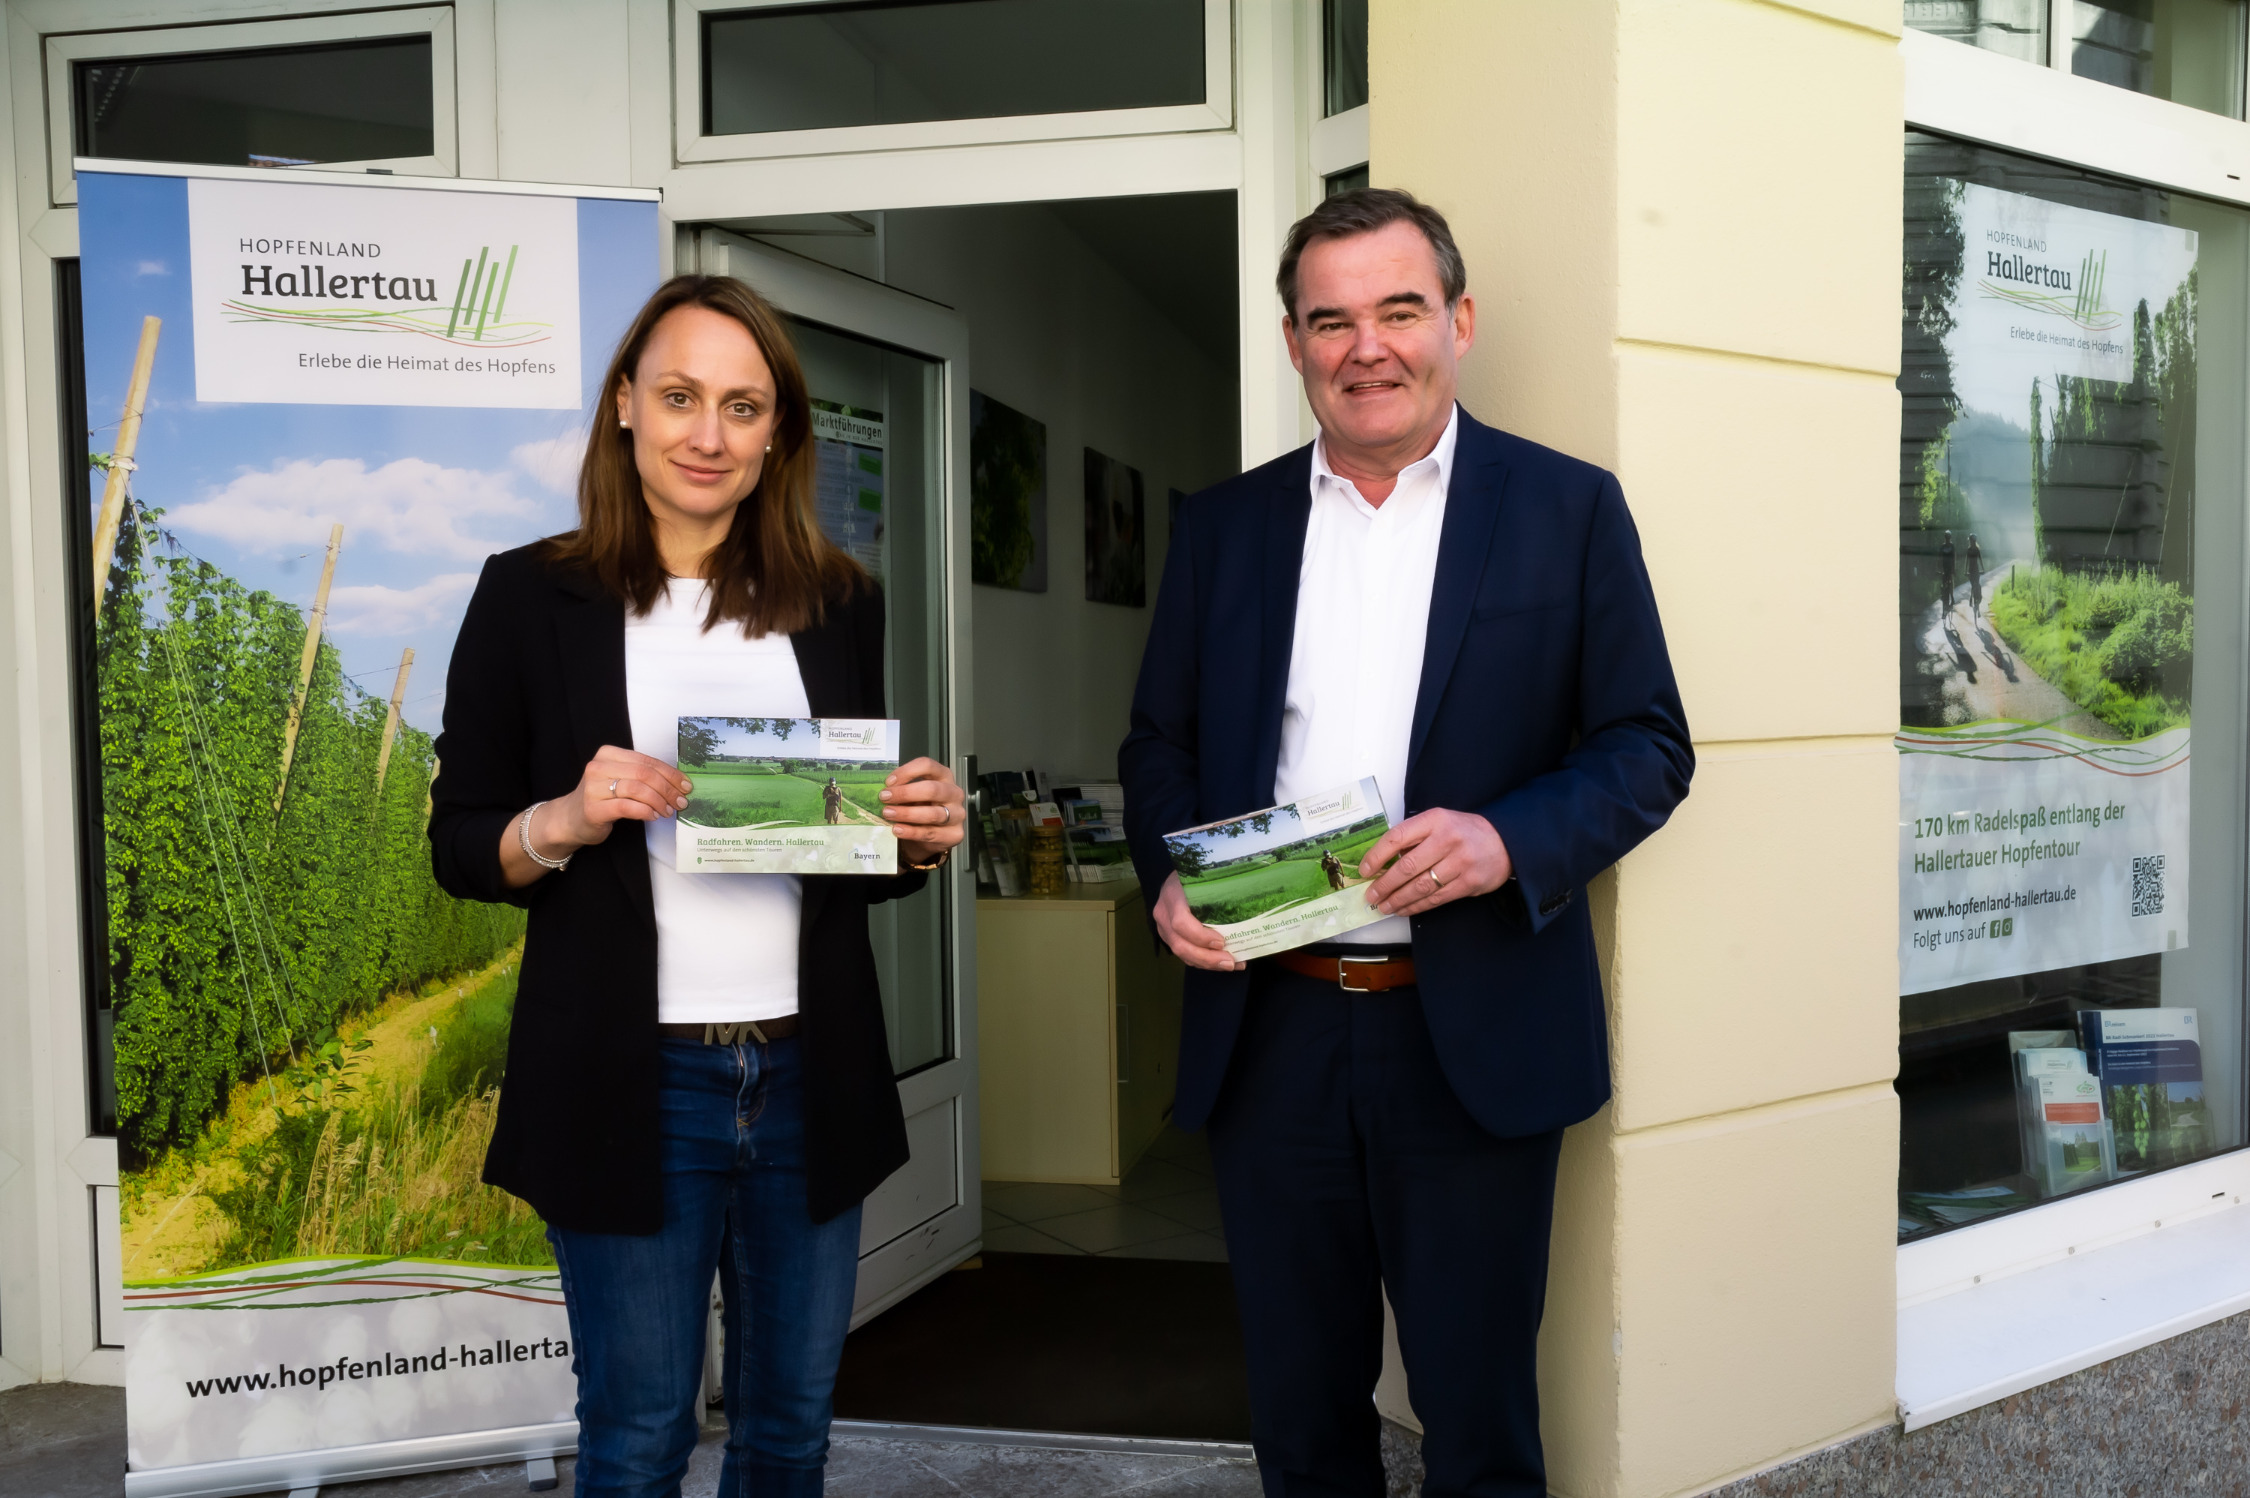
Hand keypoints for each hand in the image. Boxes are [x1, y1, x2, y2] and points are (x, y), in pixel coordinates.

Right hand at [502, 744, 691, 887]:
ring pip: (637, 789)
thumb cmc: (601, 799)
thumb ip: (642, 777)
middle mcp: (598, 766)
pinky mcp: (593, 808)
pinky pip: (627, 807)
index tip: (686, 786)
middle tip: (680, 802)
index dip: (670, 774)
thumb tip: (678, 783)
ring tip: (667, 811)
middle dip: (668, 789)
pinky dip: (645, 811)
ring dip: (658, 801)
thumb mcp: (620, 780)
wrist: (569, 819)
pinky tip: (653, 816)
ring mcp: (593, 787)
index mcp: (608, 754)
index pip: (647, 761)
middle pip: (644, 774)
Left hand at [880, 758, 966, 863]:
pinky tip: (898, 829)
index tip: (889, 782)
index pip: (928, 766)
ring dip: (907, 813)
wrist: (930, 836)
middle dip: (905, 793)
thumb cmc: (921, 809)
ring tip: (888, 814)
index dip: (907, 772)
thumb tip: (883, 790)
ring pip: (933, 813)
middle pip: (932, 789)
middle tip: (885, 798)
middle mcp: (954, 793)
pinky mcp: (955, 834)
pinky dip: (911, 831)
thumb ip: (902, 789)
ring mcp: (957, 814)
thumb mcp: (913, 795)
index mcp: (943, 776)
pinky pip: (931, 832)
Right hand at [1154, 872, 1240, 971]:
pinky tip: (1221, 962)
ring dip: (1207, 963)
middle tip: (1230, 962)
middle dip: (1207, 958)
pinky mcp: (1169, 937)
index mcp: (1172, 897)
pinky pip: (1184, 955)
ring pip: (1182, 953)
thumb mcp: (1203, 877)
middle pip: (1180, 945)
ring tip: (1230, 964)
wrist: (1172, 878)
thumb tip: (1249, 905)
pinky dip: (1203, 962)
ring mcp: (1163, 928)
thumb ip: (1218, 890)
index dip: (1200, 936)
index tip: (1222, 941)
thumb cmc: (1194, 875)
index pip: (1181, 922)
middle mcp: (1164, 915)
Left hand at [1358, 808, 1512, 919]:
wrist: (1504, 841)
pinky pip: (1436, 899)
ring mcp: (1460, 862)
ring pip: (1420, 886)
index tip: (1365, 870)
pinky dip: (1416, 907)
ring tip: (1384, 907)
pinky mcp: (1469, 883)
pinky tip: (1404, 909)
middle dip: (1384, 884)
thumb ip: (1414, 837)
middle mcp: (1447, 839)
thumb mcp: (1439, 823)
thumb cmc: (1463, 832)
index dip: (1377, 856)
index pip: (1397, 837)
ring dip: (1398, 900)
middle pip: (1407, 866)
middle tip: (1371, 896)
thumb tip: (1382, 862)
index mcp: (1434, 820)